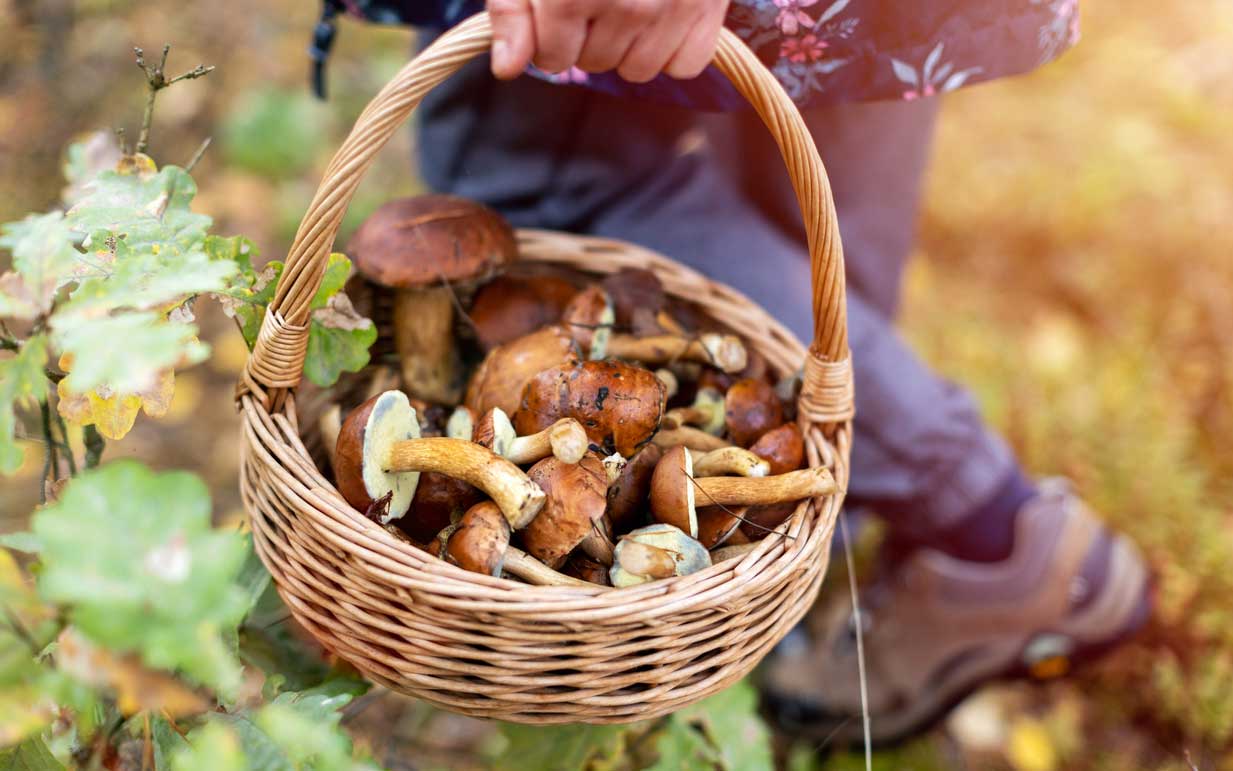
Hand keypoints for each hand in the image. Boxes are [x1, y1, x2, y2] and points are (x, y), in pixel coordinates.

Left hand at [487, 0, 729, 82]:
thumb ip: (511, 7)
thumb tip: (508, 68)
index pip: (551, 58)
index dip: (545, 36)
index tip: (552, 8)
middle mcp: (628, 4)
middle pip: (593, 63)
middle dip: (585, 35)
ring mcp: (673, 6)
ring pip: (638, 70)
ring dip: (627, 45)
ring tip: (627, 0)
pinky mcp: (708, 6)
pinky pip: (684, 64)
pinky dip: (671, 48)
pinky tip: (660, 16)